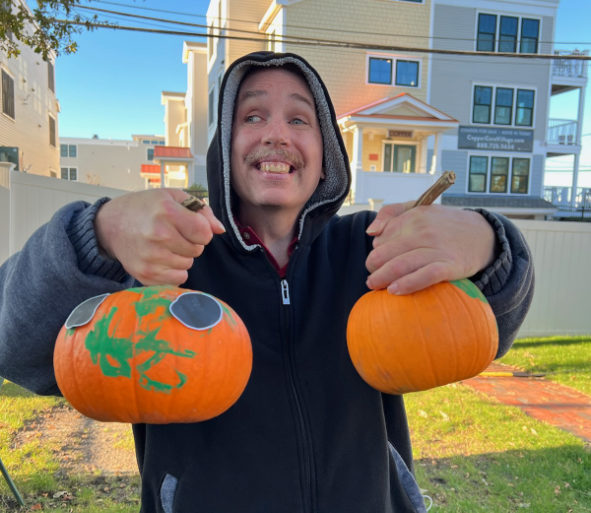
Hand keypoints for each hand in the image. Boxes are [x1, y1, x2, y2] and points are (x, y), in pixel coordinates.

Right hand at [95, 189, 224, 284]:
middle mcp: (158, 235)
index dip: (201, 230)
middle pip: (197, 250)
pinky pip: (177, 279)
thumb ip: (202, 210)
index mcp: (167, 212)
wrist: (111, 225)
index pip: (204, 233)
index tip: (190, 226)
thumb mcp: (173, 197)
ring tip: (164, 245)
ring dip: (181, 257)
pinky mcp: (145, 274)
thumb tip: (219, 230)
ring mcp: (150, 257)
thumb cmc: (147, 208)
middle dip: (191, 243)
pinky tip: (161, 258)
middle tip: (173, 235)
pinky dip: (174, 271)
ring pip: (188, 265)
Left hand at [365, 203, 496, 294]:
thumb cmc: (444, 225)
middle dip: (373, 267)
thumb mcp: (419, 208)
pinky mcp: (450, 265)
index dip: (377, 252)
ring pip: (401, 264)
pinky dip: (408, 284)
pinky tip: (394, 291)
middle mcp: (423, 231)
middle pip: (386, 253)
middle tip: (371, 278)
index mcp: (412, 217)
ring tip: (374, 285)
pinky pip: (425, 276)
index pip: (382, 239)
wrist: (483, 234)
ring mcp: (437, 248)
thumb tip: (371, 232)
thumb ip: (391, 213)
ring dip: (382, 277)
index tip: (378, 262)